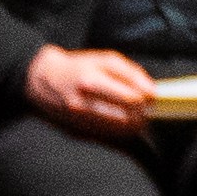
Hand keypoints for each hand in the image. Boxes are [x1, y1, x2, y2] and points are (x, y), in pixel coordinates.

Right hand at [21, 45, 157, 137]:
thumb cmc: (78, 66)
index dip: (147, 100)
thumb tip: (152, 92)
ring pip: (119, 130)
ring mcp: (79, 121)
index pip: (131, 98)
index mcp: (92, 82)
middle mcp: (84, 104)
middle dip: (142, 114)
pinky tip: (121, 120)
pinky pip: (108, 135)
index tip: (153, 97)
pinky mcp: (77, 131)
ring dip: (133, 124)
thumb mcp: (105, 59)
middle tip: (146, 107)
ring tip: (136, 114)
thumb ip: (132, 73)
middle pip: (127, 117)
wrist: (43, 80)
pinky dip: (120, 129)